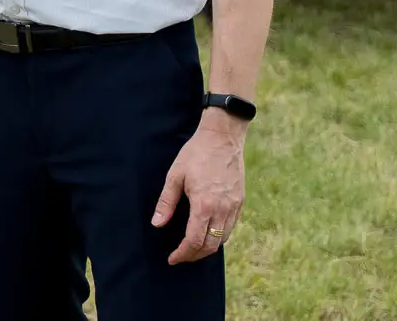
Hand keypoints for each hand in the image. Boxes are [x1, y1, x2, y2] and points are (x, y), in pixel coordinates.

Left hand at [152, 117, 246, 264]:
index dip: (183, 254)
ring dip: (208, 248)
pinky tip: (207, 233)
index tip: (172, 258)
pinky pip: (230, 228)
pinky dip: (219, 237)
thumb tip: (156, 223)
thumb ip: (166, 202)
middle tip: (180, 256)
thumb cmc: (195, 154)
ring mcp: (234, 207)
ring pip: (223, 239)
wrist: (222, 138)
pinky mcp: (240, 202)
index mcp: (204, 205)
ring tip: (192, 248)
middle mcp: (222, 210)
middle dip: (194, 255)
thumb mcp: (175, 175)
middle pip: (211, 246)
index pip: (194, 241)